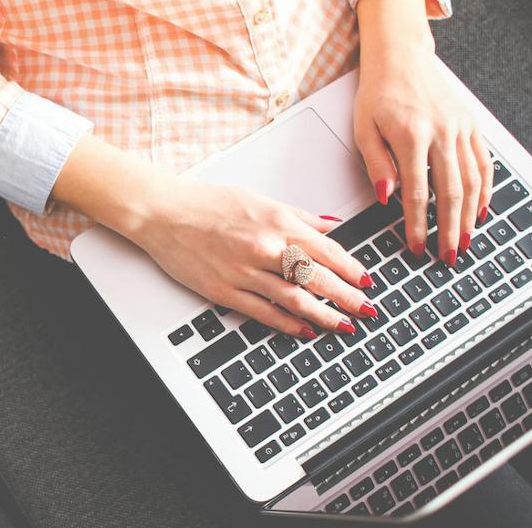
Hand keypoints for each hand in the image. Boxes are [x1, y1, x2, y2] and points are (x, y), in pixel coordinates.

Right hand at [123, 177, 375, 337]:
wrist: (164, 213)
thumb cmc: (207, 204)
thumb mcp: (259, 200)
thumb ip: (299, 216)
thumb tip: (330, 226)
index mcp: (277, 222)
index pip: (327, 250)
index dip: (352, 269)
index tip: (367, 282)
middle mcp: (265, 248)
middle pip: (318, 278)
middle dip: (348, 297)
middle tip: (367, 310)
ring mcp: (245, 272)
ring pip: (296, 299)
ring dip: (325, 315)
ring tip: (345, 326)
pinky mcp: (225, 291)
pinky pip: (265, 312)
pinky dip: (289, 323)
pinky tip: (305, 330)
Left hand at [355, 0, 492, 265]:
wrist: (401, 57)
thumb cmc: (378, 93)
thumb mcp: (364, 128)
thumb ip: (377, 164)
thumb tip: (387, 198)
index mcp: (411, 135)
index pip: (417, 192)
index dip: (418, 225)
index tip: (416, 247)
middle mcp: (442, 132)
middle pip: (451, 192)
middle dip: (450, 229)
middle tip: (449, 256)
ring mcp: (460, 128)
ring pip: (472, 181)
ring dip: (470, 216)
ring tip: (466, 241)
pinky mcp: (472, 125)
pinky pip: (484, 162)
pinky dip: (485, 189)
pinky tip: (480, 210)